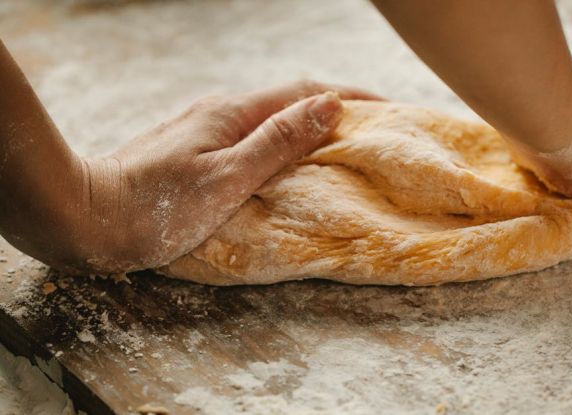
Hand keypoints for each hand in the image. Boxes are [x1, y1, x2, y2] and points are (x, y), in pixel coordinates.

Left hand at [73, 81, 379, 272]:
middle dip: (337, 110)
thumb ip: (278, 142)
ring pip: (272, 121)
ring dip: (310, 128)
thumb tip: (329, 104)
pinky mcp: (194, 150)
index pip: (306, 93)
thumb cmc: (154, 207)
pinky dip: (283, 146)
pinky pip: (253, 139)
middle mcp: (221, 113)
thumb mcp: (227, 178)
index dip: (351, 97)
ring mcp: (205, 130)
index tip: (391, 108)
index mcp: (234, 114)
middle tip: (376, 131)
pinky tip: (290, 167)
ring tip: (343, 150)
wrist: (84, 216)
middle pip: (291, 102)